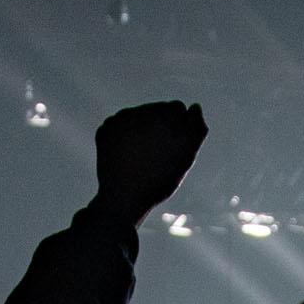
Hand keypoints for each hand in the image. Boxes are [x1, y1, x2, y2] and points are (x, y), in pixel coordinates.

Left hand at [93, 101, 206, 217]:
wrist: (125, 196)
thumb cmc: (160, 179)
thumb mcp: (187, 156)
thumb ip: (197, 129)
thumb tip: (194, 107)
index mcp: (168, 115)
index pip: (177, 109)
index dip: (178, 129)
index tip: (173, 148)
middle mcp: (145, 111)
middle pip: (156, 110)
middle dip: (159, 127)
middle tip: (157, 154)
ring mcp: (123, 117)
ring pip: (137, 117)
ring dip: (141, 130)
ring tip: (141, 157)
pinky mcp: (107, 127)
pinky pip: (119, 126)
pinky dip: (122, 137)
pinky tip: (126, 155)